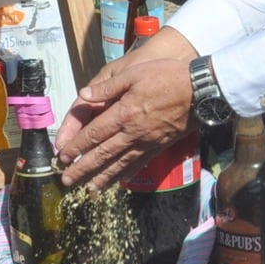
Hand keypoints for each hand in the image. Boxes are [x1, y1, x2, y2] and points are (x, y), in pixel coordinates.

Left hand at [53, 54, 195, 189]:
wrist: (201, 90)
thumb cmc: (168, 77)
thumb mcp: (134, 73)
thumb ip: (107, 87)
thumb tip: (84, 95)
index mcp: (123, 113)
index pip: (93, 134)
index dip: (76, 147)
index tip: (62, 158)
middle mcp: (132, 132)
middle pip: (102, 155)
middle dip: (83, 169)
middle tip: (67, 181)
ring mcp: (147, 142)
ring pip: (119, 164)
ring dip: (102, 178)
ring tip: (88, 190)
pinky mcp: (160, 146)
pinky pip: (140, 163)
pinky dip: (127, 174)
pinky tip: (119, 182)